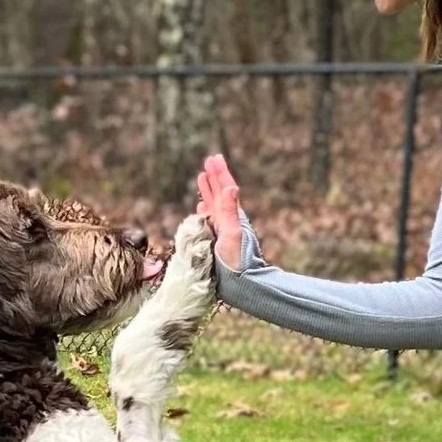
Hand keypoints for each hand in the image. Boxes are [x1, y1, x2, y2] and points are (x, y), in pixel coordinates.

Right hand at [197, 153, 244, 270]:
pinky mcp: (216, 239)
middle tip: (209, 160)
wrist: (240, 283)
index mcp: (230, 215)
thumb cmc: (237, 261)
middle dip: (214, 176)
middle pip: (219, 192)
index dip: (220, 173)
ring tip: (202, 176)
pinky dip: (205, 208)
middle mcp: (226, 219)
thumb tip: (231, 187)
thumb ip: (230, 211)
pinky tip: (202, 205)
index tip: (214, 158)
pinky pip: (208, 218)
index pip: (225, 189)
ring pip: (213, 203)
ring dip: (208, 189)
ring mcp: (221, 228)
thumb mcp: (233, 234)